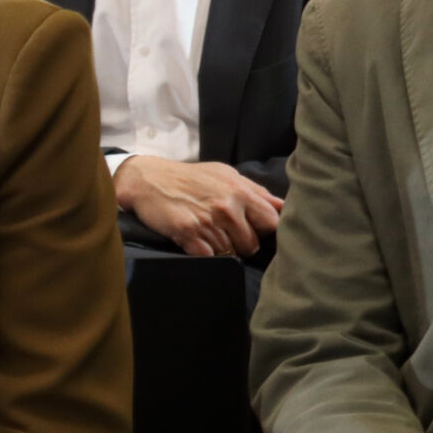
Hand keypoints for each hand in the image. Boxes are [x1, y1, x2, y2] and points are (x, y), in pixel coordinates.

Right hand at [113, 156, 281, 257]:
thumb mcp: (227, 175)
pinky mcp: (189, 234)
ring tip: (211, 236)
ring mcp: (209, 222)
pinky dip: (207, 254)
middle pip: (253, 244)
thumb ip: (256, 192)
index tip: (259, 232)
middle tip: (230, 236)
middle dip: (245, 244)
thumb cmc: (192, 177)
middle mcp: (228, 207)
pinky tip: (199, 243)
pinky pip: (210, 257)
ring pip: (231, 252)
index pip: (273, 222)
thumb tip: (282, 206)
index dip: (267, 231)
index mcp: (242, 192)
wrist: (149, 179)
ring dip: (224, 250)